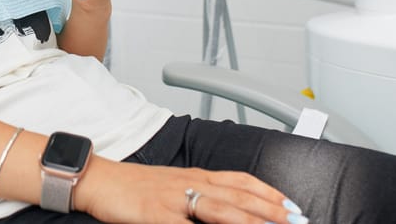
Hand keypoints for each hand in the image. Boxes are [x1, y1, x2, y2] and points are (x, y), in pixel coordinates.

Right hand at [75, 157, 297, 223]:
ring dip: (249, 221)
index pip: (240, 180)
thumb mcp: (171, 186)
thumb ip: (198, 195)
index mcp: (195, 175)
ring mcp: (174, 200)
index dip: (269, 193)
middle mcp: (189, 184)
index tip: (293, 206)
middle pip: (238, 196)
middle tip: (298, 221)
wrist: (98, 180)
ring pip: (220, 210)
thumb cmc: (134, 187)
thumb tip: (224, 209)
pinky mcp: (156, 215)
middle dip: (272, 211)